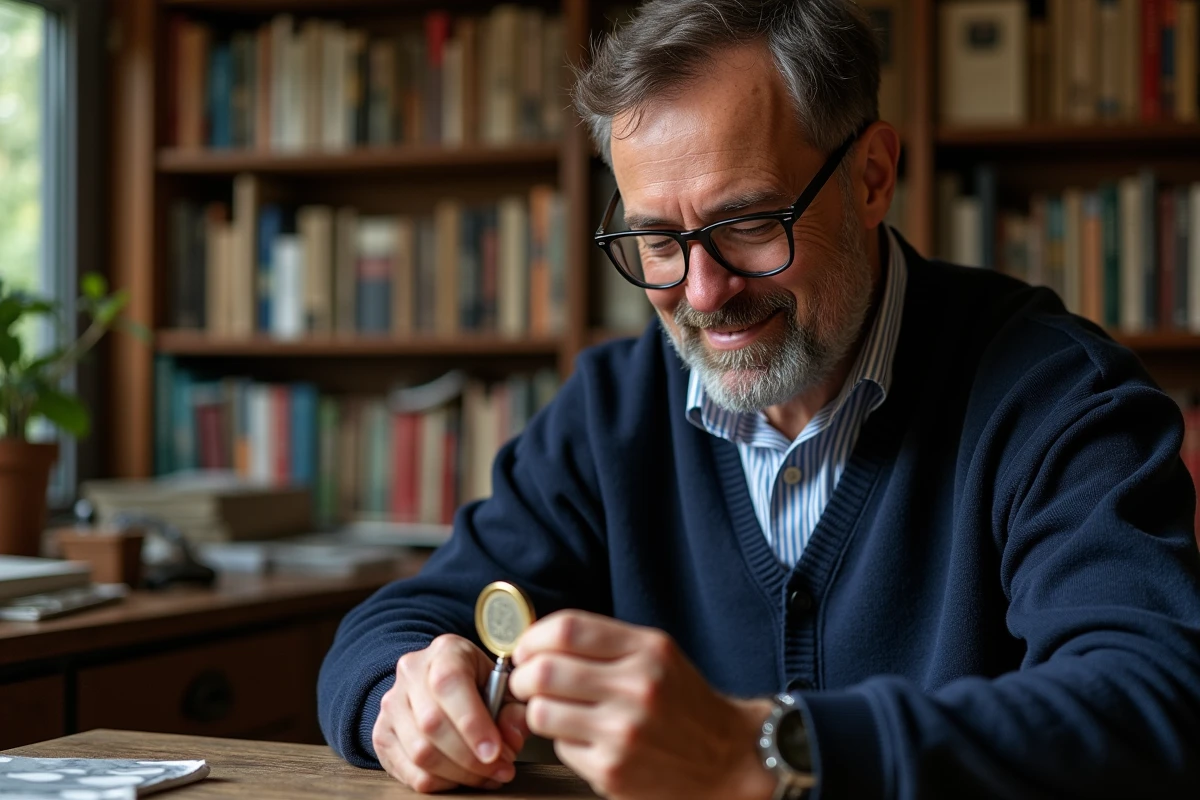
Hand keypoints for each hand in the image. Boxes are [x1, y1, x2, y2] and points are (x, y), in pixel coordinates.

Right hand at [372, 634, 529, 792]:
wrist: (437, 683)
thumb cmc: (478, 685)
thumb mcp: (504, 687)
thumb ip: (514, 710)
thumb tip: (512, 737)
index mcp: (446, 651)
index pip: (450, 682)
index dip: (473, 722)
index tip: (495, 752)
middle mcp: (412, 672)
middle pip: (432, 723)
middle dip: (470, 757)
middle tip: (500, 769)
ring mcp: (392, 704)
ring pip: (420, 751)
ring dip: (458, 774)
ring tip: (486, 776)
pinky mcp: (382, 735)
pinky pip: (409, 771)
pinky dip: (440, 783)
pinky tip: (461, 779)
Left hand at [509, 610, 776, 799]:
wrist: (728, 757)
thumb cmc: (684, 702)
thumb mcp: (656, 653)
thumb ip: (602, 641)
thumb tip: (538, 642)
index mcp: (647, 650)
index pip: (567, 629)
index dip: (533, 637)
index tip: (528, 648)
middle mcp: (636, 688)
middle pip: (544, 671)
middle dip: (524, 676)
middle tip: (529, 682)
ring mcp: (623, 732)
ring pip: (541, 713)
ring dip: (538, 711)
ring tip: (556, 711)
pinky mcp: (612, 771)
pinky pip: (559, 748)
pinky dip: (564, 742)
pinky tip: (587, 739)